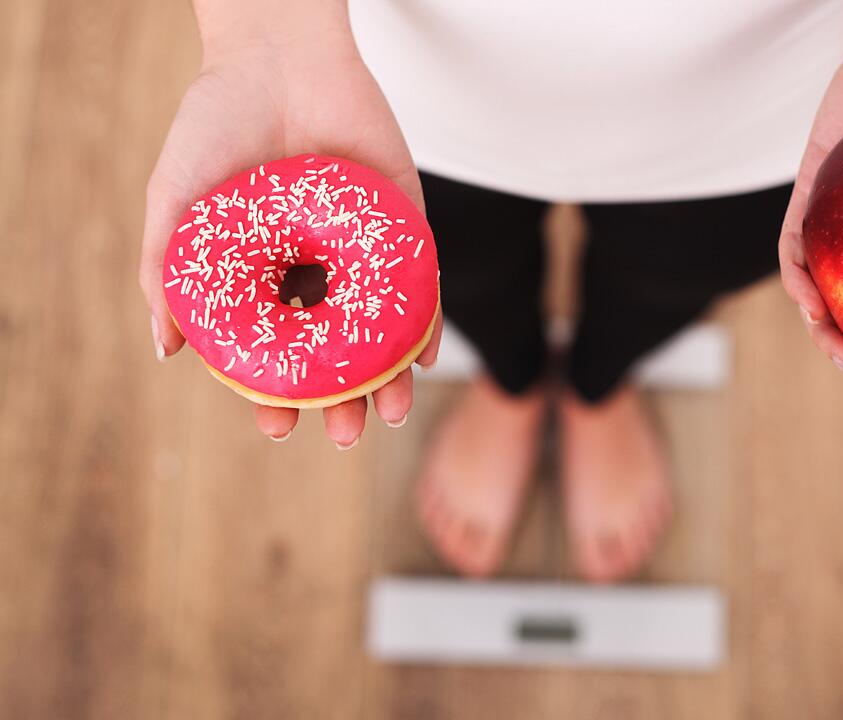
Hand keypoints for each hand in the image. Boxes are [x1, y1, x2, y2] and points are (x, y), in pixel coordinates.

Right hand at [139, 18, 440, 446]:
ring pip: (381, 330)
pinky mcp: (404, 224)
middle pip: (336, 352)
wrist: (276, 57)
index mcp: (265, 276)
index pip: (276, 351)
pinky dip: (425, 322)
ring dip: (387, 377)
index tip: (277, 428)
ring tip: (386, 413)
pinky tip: (421, 359)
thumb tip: (166, 350)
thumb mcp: (177, 201)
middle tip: (344, 434)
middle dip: (341, 401)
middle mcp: (316, 272)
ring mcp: (362, 252)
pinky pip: (421, 283)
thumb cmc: (216, 125)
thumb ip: (166, 272)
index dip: (277, 393)